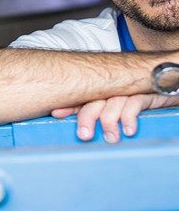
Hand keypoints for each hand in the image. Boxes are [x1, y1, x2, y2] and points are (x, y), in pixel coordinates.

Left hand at [51, 94, 178, 142]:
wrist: (165, 83)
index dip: (69, 105)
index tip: (56, 113)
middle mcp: (111, 88)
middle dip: (86, 117)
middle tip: (84, 135)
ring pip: (112, 103)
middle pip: (94, 100)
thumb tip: (82, 130)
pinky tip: (129, 129)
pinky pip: (135, 103)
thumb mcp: (117, 106)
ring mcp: (127, 89)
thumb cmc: (138, 99)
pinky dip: (130, 116)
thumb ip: (100, 113)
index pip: (81, 96)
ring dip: (109, 121)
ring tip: (111, 138)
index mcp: (101, 91)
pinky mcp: (144, 92)